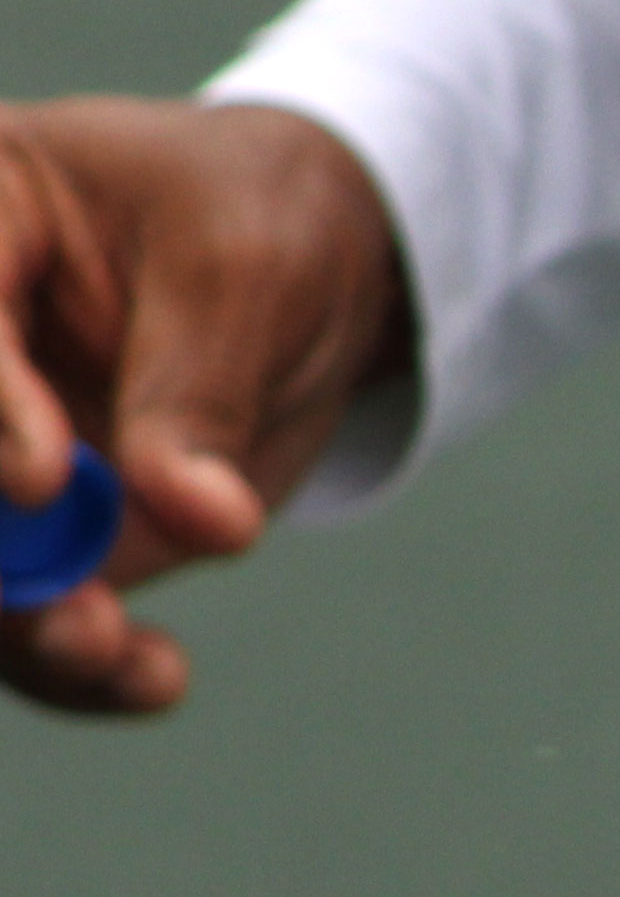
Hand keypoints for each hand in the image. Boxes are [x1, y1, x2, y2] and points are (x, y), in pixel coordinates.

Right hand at [0, 99, 411, 716]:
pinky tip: (149, 677)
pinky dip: (75, 661)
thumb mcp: (250, 273)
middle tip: (67, 613)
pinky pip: (26, 613)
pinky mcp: (36, 530)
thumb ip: (202, 391)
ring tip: (111, 653)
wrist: (314, 265)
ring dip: (19, 624)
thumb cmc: (264, 219)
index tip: (41, 482)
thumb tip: (202, 520)